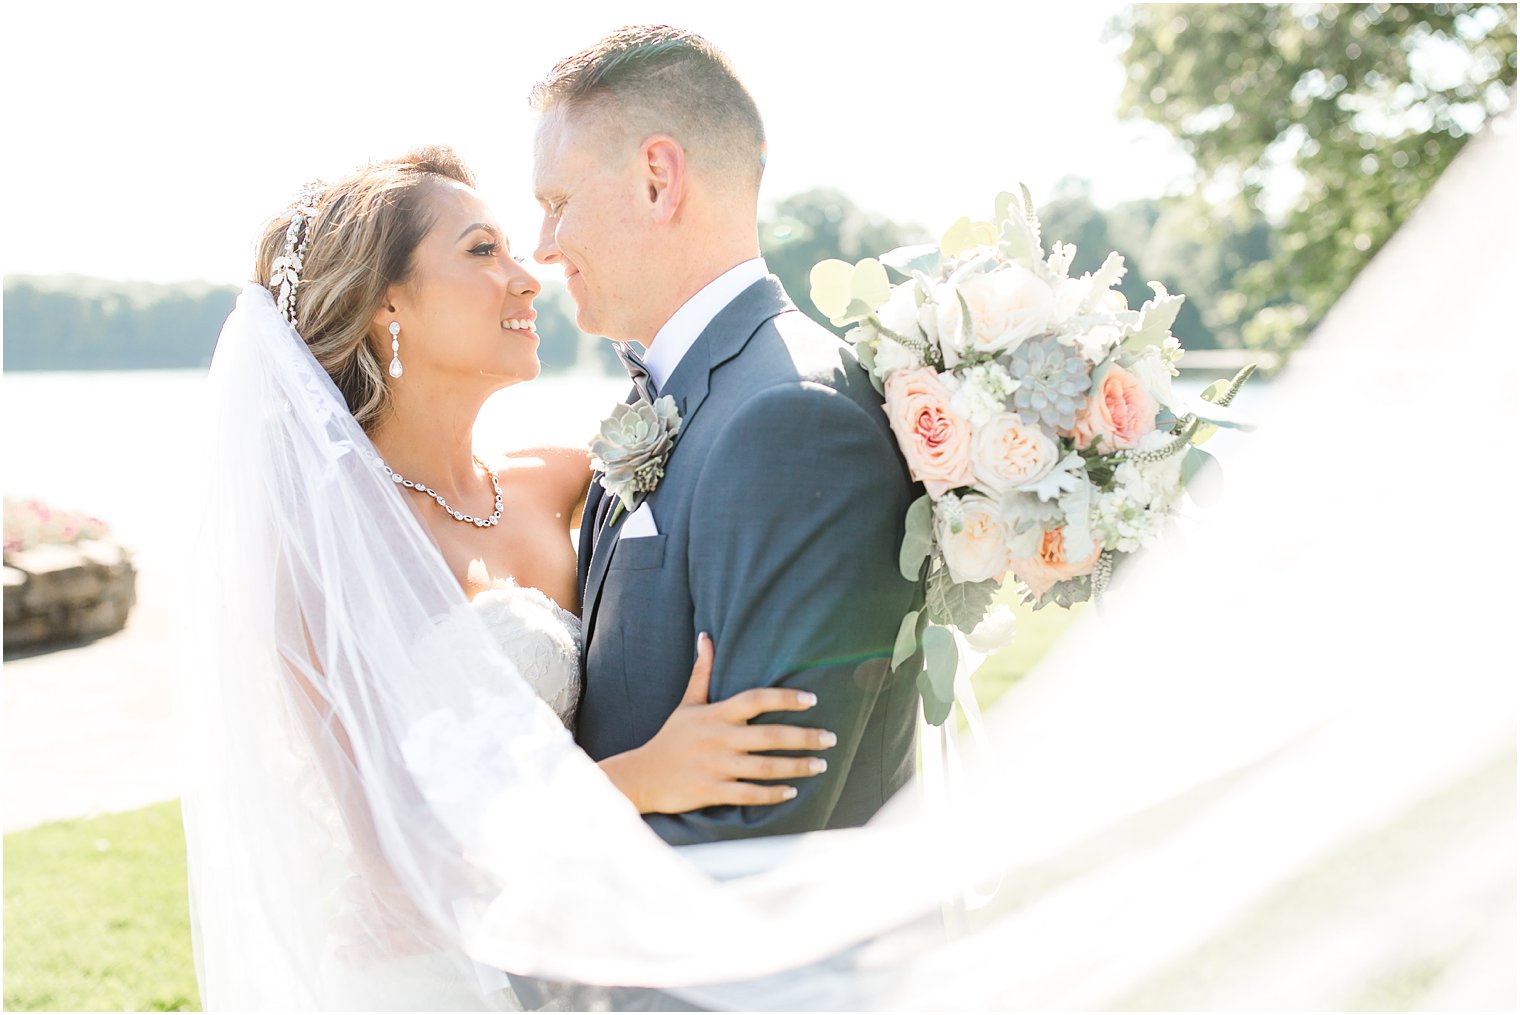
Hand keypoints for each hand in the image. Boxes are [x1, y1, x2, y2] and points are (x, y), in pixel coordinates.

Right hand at [601, 633, 836, 813]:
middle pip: (769, 736)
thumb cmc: (670, 738)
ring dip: (796, 766)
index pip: (755, 700)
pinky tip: (792, 791)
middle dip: (804, 737)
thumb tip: (706, 637)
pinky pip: (749, 794)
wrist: (642, 776)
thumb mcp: (686, 703)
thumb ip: (702, 672)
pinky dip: (772, 794)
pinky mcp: (712, 791)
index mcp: (715, 714)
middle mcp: (718, 739)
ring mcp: (716, 766)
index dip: (784, 697)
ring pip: (765, 767)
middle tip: (831, 738)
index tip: (812, 698)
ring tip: (821, 764)